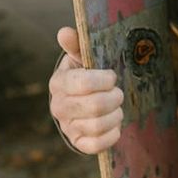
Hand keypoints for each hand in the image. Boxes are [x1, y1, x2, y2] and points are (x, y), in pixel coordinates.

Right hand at [48, 27, 123, 153]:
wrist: (80, 102)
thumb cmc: (86, 75)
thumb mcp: (81, 58)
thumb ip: (76, 45)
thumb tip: (65, 31)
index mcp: (59, 83)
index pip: (83, 83)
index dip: (104, 80)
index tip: (112, 77)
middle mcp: (59, 106)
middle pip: (95, 106)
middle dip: (115, 98)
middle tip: (118, 93)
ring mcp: (68, 127)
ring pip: (99, 125)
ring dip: (116, 115)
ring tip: (116, 107)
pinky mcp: (79, 143)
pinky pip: (97, 145)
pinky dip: (112, 134)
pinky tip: (114, 123)